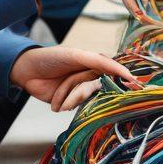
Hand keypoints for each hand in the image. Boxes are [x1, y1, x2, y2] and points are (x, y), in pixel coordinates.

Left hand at [10, 45, 140, 112]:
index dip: (123, 79)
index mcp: (95, 62)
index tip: (135, 87)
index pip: (114, 71)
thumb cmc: (52, 58)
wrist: (27, 72)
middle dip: (82, 92)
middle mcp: (91, 76)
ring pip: (86, 99)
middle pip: (98, 88)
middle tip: (70, 90)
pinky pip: (76, 107)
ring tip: (58, 96)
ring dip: (70, 98)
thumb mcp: (76, 55)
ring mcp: (81, 90)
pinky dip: (65, 104)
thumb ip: (100, 62)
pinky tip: (56, 103)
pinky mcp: (71, 102)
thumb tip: (123, 70)